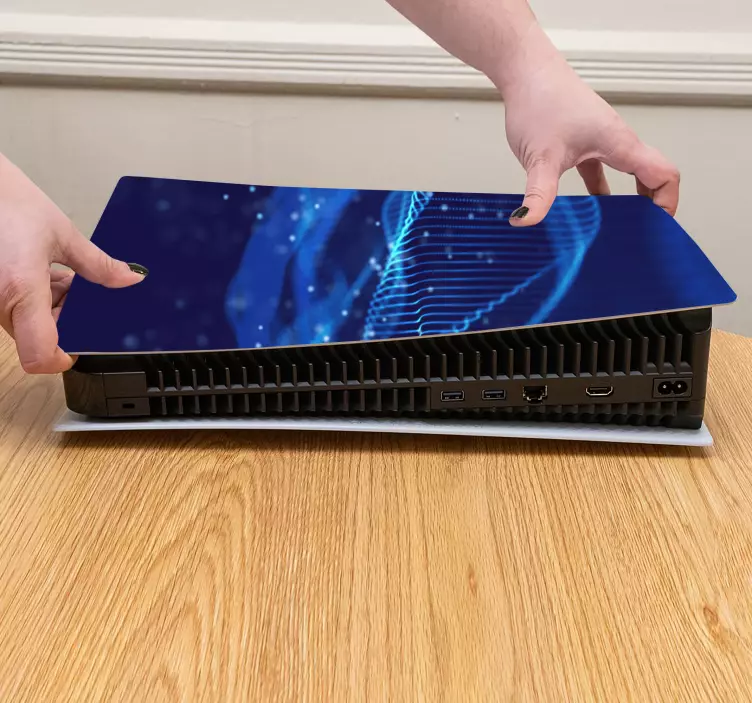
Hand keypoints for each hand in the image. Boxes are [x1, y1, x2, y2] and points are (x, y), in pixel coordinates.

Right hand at [0, 154, 145, 372]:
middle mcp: (1, 303)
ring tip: (67, 276)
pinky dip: (40, 298)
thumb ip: (98, 264)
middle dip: (69, 321)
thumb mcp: (62, 234)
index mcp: (21, 291)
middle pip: (41, 338)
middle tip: (85, 296)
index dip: (65, 359)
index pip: (40, 354)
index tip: (86, 345)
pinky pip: (20, 309)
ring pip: (32, 324)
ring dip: (56, 308)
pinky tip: (51, 273)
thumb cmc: (7, 203)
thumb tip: (130, 279)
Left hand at [503, 50, 679, 225]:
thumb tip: (527, 221)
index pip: (664, 174)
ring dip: (625, 199)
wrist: (525, 71)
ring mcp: (600, 140)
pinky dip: (598, 190)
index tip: (658, 227)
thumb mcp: (540, 157)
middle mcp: (616, 141)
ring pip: (625, 173)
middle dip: (651, 205)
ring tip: (614, 227)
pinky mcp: (582, 142)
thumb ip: (538, 194)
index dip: (668, 202)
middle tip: (640, 233)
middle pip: (651, 176)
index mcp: (620, 143)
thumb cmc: (540, 100)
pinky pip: (600, 170)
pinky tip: (582, 207)